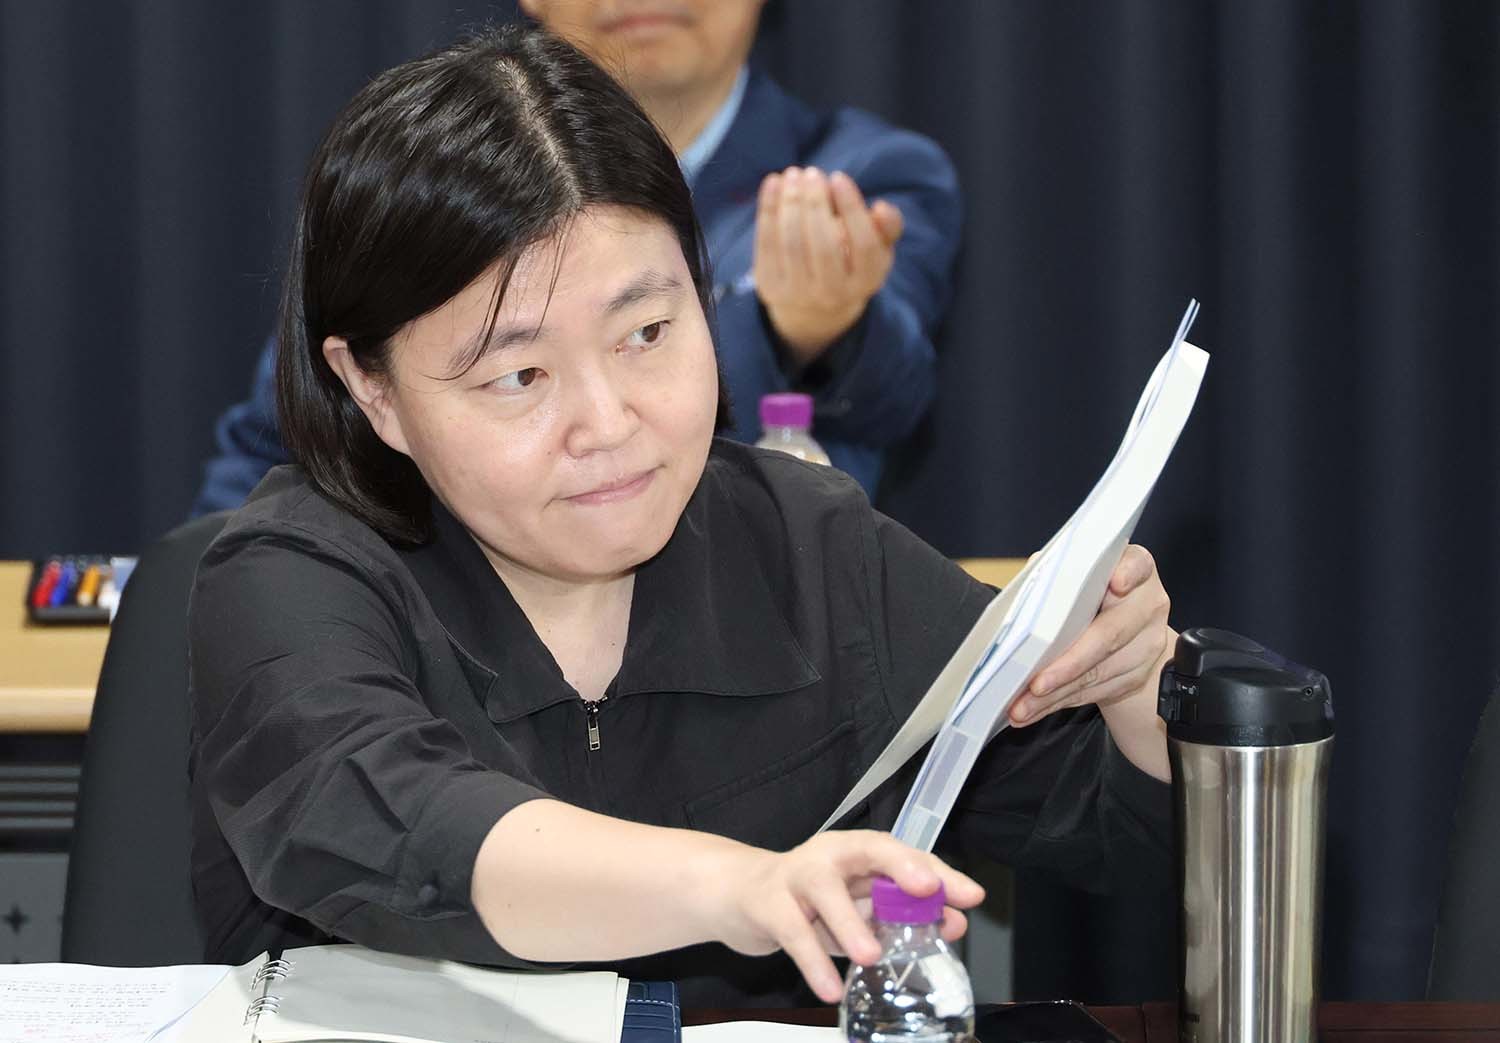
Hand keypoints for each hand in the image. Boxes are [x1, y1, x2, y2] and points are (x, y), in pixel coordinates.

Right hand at [709, 830, 982, 1003]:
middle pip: (868, 848)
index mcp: (856, 851)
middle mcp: (829, 854)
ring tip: (872, 956)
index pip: (903, 854)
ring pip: (825, 891)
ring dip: (849, 922)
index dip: (937, 871)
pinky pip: (793, 933)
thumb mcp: (857, 905)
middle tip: (929, 890)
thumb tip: (953, 924)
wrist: (740, 896)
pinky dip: (813, 962)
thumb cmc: (808, 899)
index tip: (969, 895)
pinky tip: (830, 988)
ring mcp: (796, 875)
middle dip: (901, 866)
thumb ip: (900, 913)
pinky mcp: (768, 904)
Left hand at [752, 166, 903, 363]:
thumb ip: (887, 227)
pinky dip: (768, 209)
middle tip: (813, 173)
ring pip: (792, 244)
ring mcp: (798, 294)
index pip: (863, 245)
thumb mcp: (876, 247)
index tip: (839, 176)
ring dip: (790, 203)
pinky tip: (773, 182)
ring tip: (794, 174)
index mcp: (866, 282)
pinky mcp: (770, 287)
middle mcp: (833, 294)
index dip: (851, 208)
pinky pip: (766, 243)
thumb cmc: (851, 261)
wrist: (815, 306)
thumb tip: (881, 209)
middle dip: (815, 204)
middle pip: (824, 246)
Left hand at [1008, 544, 1171, 726]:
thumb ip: (1057, 570)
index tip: (1116, 583)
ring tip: (1023, 706)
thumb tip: (1031, 579)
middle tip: (1035, 684)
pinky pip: (1098, 692)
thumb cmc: (1087, 591)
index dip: (1128, 574)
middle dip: (1069, 663)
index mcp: (1135, 568)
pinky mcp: (1138, 674)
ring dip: (1057, 693)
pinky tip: (1036, 708)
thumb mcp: (1074, 572)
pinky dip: (1062, 701)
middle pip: (1111, 634)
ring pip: (1101, 673)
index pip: (1137, 565)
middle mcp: (1147, 604)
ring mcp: (1147, 643)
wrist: (1119, 622)